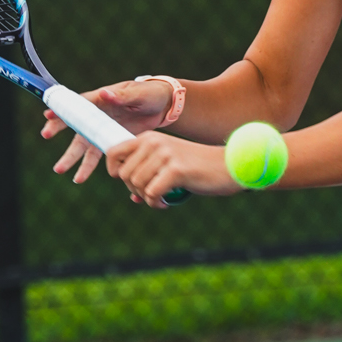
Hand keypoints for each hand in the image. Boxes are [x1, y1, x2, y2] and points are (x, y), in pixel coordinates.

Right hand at [43, 81, 169, 184]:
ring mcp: (103, 130)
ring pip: (83, 145)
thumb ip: (122, 96)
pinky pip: (97, 156)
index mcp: (102, 100)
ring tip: (60, 170)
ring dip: (72, 158)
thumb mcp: (139, 94)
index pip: (79, 104)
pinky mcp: (110, 143)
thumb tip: (105, 93)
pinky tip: (80, 178)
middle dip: (58, 129)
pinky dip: (88, 167)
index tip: (48, 114)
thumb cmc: (150, 94)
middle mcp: (98, 116)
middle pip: (75, 125)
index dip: (64, 108)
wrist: (164, 108)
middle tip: (45, 135)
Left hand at [108, 132, 240, 206]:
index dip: (115, 171)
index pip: (113, 152)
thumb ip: (150, 174)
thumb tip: (133, 198)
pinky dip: (156, 203)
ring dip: (147, 198)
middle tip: (151, 194)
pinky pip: (151, 193)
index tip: (130, 183)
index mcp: (149, 137)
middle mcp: (154, 142)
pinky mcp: (175, 170)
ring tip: (162, 199)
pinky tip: (167, 203)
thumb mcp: (170, 164)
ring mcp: (165, 155)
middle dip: (134, 190)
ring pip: (136, 185)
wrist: (228, 165)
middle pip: (123, 174)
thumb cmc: (199, 168)